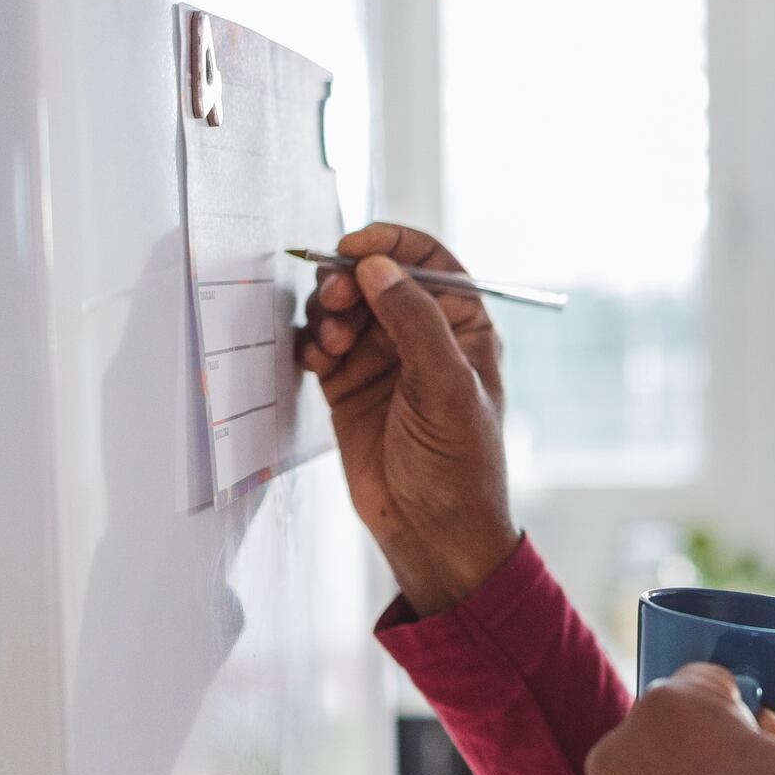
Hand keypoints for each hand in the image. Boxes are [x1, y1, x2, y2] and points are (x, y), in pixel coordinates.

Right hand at [295, 223, 519, 615]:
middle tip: (337, 300)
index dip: (391, 242)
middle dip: (350, 280)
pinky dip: (310, 342)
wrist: (432, 532)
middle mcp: (422, 334)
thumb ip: (414, 323)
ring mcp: (383, 358)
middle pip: (376, 277)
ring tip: (331, 346)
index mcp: (464, 325)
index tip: (355, 247)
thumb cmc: (459, 466)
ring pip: (343, 307)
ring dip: (328, 313)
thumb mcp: (447, 389)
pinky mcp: (348, 385)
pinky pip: (319, 342)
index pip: (428, 259)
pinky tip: (316, 360)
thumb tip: (379, 267)